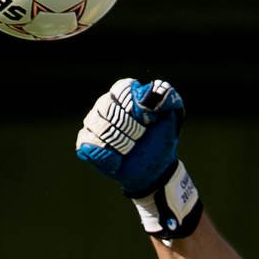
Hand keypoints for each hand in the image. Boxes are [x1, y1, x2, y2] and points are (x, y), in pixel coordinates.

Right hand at [75, 78, 202, 238]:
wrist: (154, 169)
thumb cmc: (160, 140)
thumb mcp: (172, 117)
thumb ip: (167, 97)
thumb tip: (147, 95)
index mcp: (125, 94)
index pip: (122, 89)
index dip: (135, 107)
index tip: (148, 121)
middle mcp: (105, 104)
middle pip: (107, 107)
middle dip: (128, 127)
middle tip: (139, 137)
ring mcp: (93, 124)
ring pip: (97, 125)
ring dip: (119, 142)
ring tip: (129, 148)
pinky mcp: (86, 143)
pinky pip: (88, 144)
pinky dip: (106, 155)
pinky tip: (117, 160)